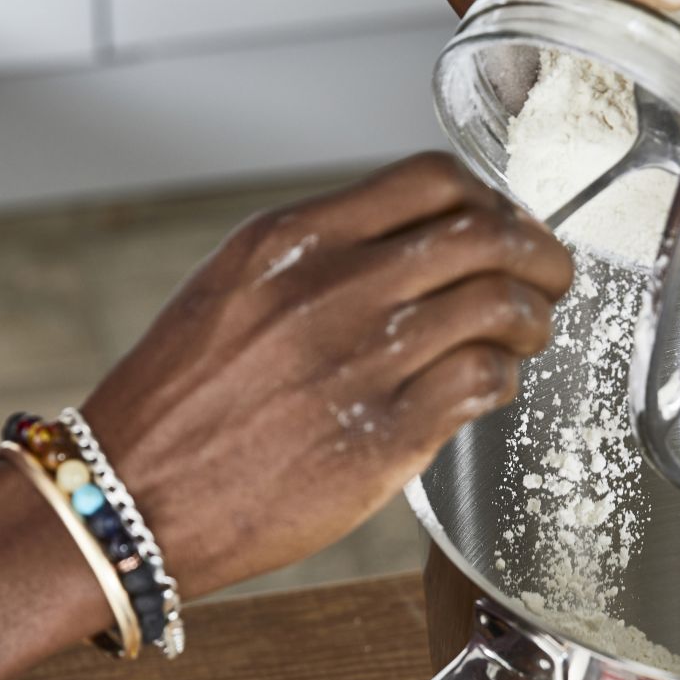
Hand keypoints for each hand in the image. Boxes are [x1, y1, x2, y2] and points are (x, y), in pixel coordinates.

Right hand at [82, 153, 574, 595]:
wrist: (129, 499)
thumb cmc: (176, 404)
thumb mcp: (231, 291)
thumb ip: (319, 259)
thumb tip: (412, 248)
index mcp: (290, 240)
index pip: (430, 180)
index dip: (488, 197)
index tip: (502, 221)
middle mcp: (331, 288)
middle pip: (486, 233)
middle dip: (538, 252)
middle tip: (549, 276)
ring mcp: (362, 362)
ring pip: (499, 306)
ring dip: (531, 320)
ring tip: (526, 336)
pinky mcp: (384, 437)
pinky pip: (483, 383)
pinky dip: (502, 379)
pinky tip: (487, 389)